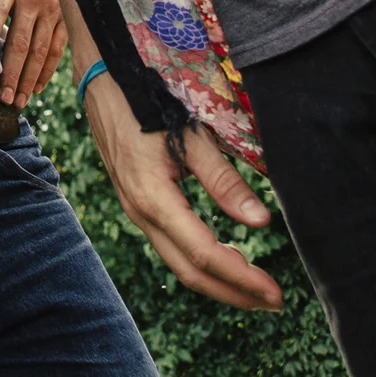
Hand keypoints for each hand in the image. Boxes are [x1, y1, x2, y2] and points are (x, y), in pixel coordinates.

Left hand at [0, 0, 65, 104]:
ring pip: (40, 51)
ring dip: (28, 79)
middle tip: (3, 98)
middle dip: (12, 73)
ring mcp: (52, 9)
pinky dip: (46, 71)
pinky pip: (56, 49)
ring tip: (18, 100)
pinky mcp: (64, 18)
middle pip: (21, 42)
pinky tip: (36, 87)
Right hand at [81, 70, 282, 311]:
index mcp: (152, 197)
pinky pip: (168, 242)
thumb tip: (261, 221)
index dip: (242, 279)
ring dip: (217, 279)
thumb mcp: (190, 134)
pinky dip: (199, 259)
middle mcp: (139, 211)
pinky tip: (222, 256)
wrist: (100, 74)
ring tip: (254, 287)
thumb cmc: (146, 97)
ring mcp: (133, 207)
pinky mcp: (135, 199)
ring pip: (176, 260)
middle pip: (188, 271)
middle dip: (233, 292)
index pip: (204, 255)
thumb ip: (224, 180)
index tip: (275, 293)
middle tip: (274, 302)